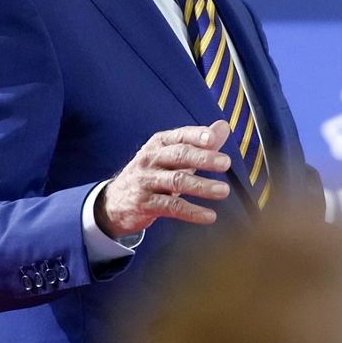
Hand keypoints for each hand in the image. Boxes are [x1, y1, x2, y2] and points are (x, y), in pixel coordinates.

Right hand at [95, 120, 232, 236]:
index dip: (197, 136)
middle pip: (179, 155)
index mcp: (159, 144)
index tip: (213, 138)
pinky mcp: (145, 203)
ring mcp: (146, 181)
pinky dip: (192, 212)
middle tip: (225, 162)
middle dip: (203, 158)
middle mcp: (151, 159)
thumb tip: (223, 127)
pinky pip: (171, 207)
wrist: (116, 201)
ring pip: (176, 181)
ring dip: (202, 186)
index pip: (180, 136)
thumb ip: (199, 142)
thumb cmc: (152, 173)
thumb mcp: (172, 155)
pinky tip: (209, 216)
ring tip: (223, 190)